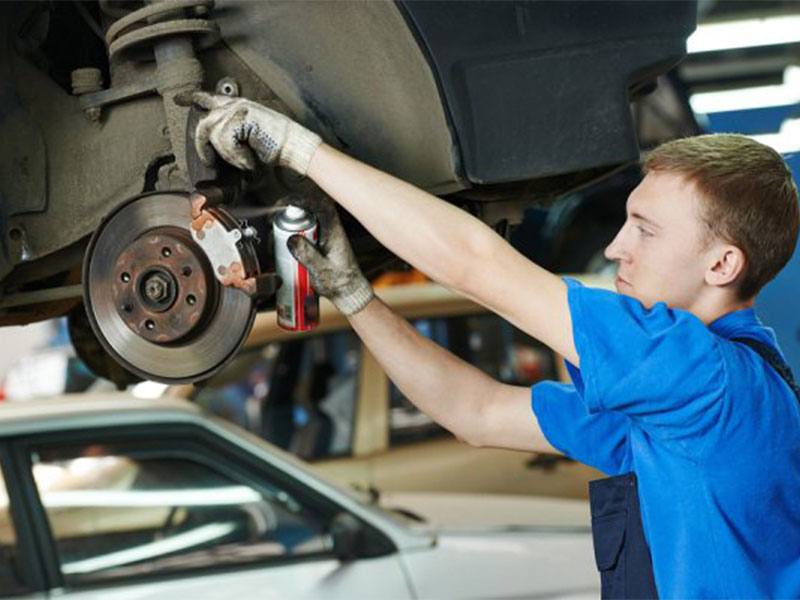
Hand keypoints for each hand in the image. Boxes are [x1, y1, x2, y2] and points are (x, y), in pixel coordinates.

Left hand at [175, 92, 321, 173]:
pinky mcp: (242, 116)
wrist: (295, 147)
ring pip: (214, 135)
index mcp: (237, 107)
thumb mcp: (246, 142)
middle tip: (210, 160)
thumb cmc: (275, 147)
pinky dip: (237, 156)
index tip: (179, 100)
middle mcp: (236, 104)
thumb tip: (211, 150)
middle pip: (204, 123)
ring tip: (244, 160)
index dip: (192, 98)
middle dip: (204, 146)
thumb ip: (228, 139)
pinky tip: (249, 159)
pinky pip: (225, 140)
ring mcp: (239, 108)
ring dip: (228, 155)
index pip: (209, 98)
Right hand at [279, 192, 373, 315]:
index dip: (297, 200)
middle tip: (272, 225)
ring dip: (285, 228)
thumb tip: (291, 239)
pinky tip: (281, 250)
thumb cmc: (340, 282)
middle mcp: (328, 228)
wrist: (348, 292)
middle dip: (285, 215)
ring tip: (275, 243)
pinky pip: (301, 232)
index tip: (280, 206)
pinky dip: (289, 237)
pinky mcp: (318, 242)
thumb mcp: (321, 270)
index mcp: (333, 229)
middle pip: (305, 210)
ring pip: (301, 221)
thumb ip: (307, 254)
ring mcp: (322, 234)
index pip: (317, 203)